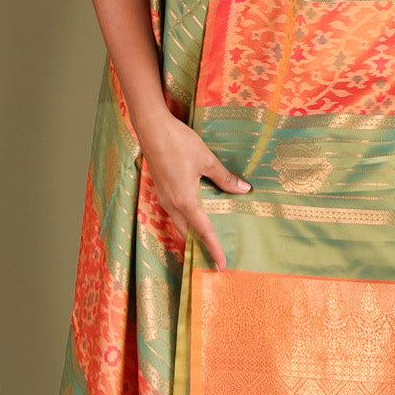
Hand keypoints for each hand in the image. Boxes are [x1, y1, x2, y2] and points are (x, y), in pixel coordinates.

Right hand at [139, 114, 249, 270]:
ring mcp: (164, 197)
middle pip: (187, 232)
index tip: (221, 264)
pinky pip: (174, 211)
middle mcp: (171, 204)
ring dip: (192, 232)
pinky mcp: (161, 189)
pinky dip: (185, 218)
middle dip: (200, 245)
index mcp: (184, 201)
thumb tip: (243, 190)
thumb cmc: (179, 143)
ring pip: (179, 222)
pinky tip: (196, 212)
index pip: (203, 231)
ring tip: (207, 238)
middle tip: (215, 256)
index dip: (214, 248)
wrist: (152, 129)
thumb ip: (224, 178)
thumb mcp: (207, 160)